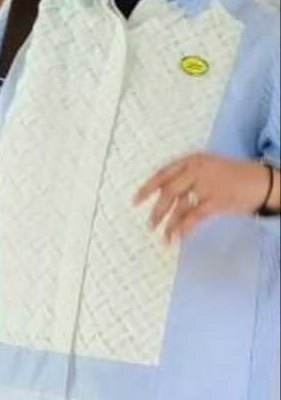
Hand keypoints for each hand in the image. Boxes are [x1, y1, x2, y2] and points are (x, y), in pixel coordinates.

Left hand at [133, 153, 273, 243]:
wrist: (263, 181)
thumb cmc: (234, 175)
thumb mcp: (208, 167)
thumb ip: (187, 176)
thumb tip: (165, 195)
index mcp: (191, 160)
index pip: (163, 173)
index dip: (148, 187)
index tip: (136, 200)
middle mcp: (196, 170)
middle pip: (168, 191)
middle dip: (157, 210)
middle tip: (150, 224)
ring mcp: (206, 185)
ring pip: (179, 207)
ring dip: (169, 224)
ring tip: (163, 237)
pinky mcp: (217, 201)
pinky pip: (193, 217)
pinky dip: (182, 229)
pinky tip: (176, 239)